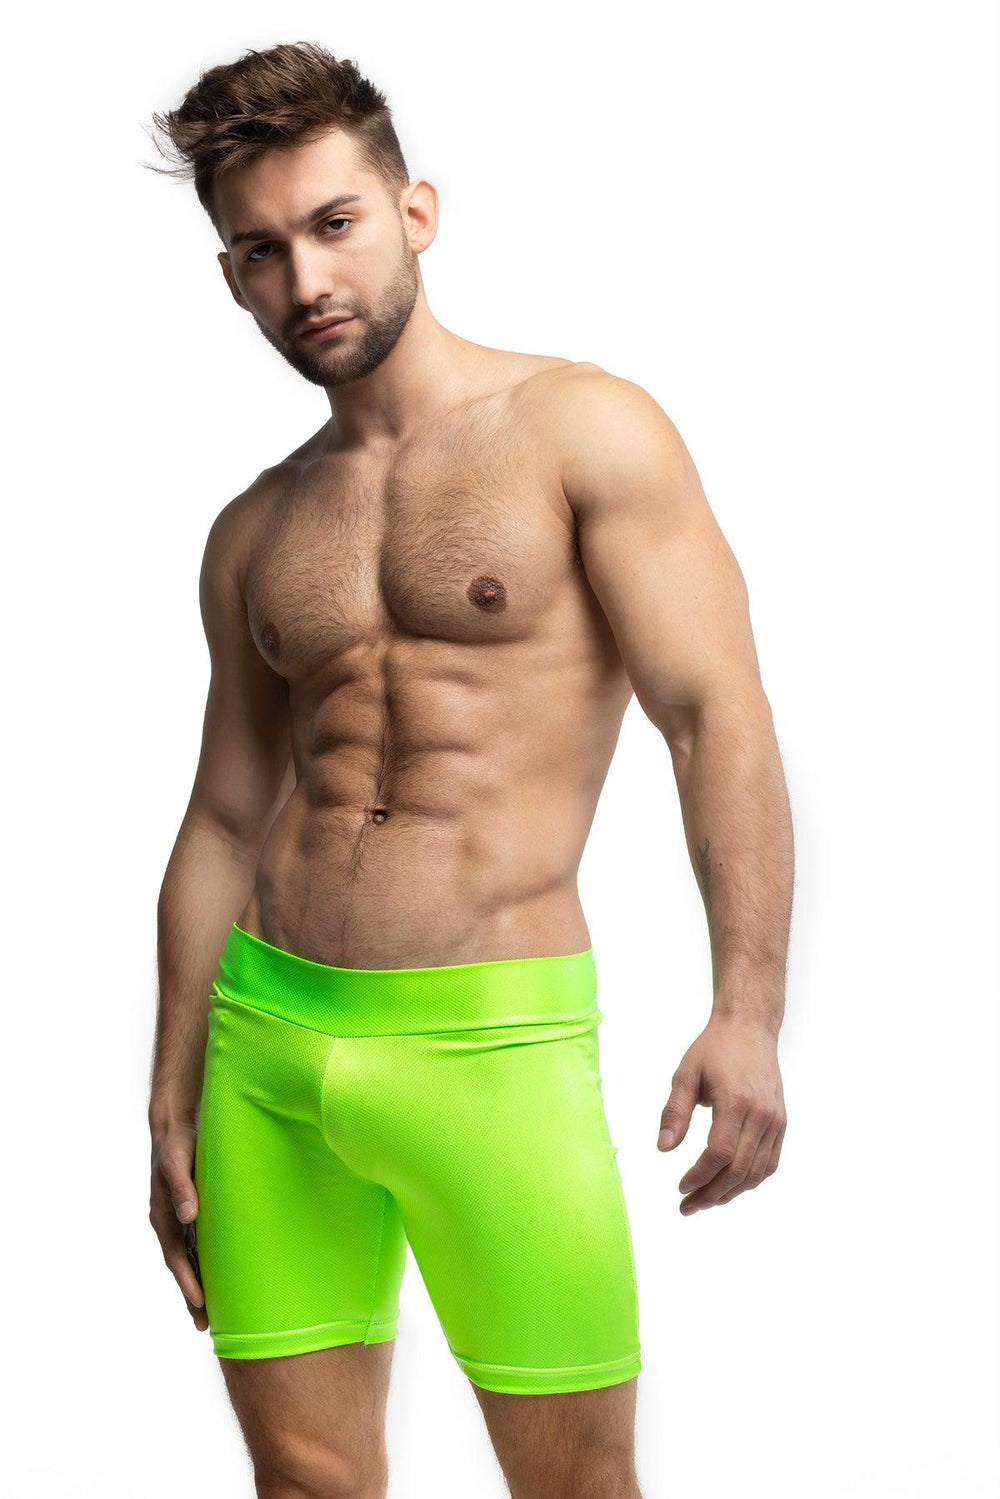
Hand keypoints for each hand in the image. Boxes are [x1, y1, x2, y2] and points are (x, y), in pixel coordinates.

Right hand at [149, 1119, 208, 1329]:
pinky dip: (207, 1262)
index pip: (176, 1256)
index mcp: (163, 1215)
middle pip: (182, 1264)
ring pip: (191, 1257)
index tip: (200, 1303)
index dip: (188, 1281)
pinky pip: (200, 1243)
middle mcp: (171, 1221)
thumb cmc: (178, 1142)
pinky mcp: (195, 1209)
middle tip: (206, 1324)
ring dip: (201, 1282)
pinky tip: (221, 1274)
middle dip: (192, 1294)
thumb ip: (182, 1186)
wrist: (179, 1123)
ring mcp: (182, 1218)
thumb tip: (186, 1215)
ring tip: (215, 1311)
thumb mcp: (177, 1161)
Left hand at [657, 1014, 785, 1213]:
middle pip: (738, 1169)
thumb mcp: (686, 1074)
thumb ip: (674, 1111)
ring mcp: (775, 1120)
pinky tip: (730, 1187)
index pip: (720, 1154)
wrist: (750, 1028)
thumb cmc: (714, 1049)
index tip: (681, 1188)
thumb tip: (663, 1147)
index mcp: (736, 1101)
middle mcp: (761, 1114)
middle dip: (712, 1193)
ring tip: (706, 1201)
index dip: (700, 1176)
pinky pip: (770, 1163)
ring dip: (730, 1193)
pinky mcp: (781, 1122)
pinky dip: (750, 1180)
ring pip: (756, 1172)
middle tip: (688, 1206)